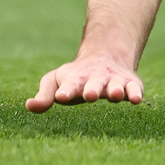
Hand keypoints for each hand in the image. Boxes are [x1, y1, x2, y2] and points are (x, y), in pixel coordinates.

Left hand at [25, 54, 144, 112]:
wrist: (104, 57)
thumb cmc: (76, 77)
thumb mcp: (57, 81)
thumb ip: (44, 96)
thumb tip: (28, 106)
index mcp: (76, 80)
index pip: (70, 85)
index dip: (66, 91)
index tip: (61, 95)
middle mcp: (95, 80)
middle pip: (94, 84)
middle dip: (92, 89)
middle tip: (89, 95)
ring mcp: (113, 81)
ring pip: (115, 86)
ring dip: (115, 90)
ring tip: (114, 94)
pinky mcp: (130, 84)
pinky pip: (134, 88)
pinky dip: (135, 92)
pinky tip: (136, 99)